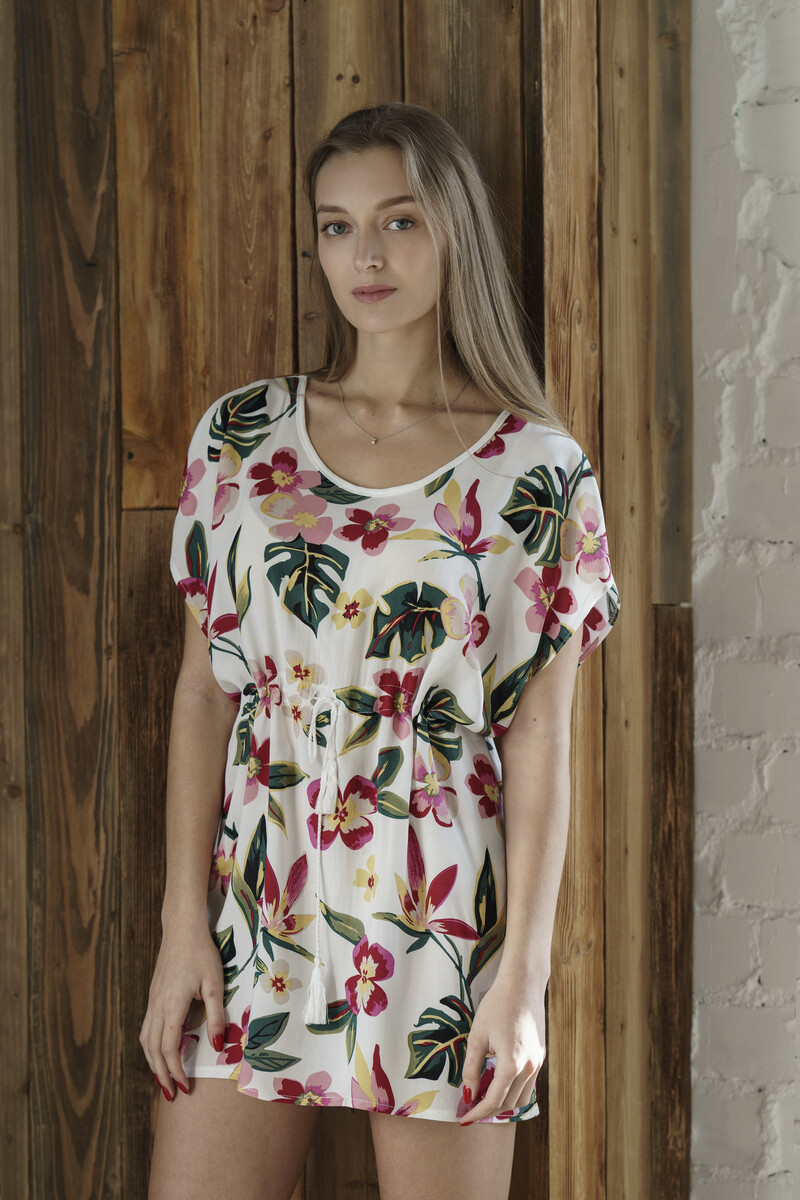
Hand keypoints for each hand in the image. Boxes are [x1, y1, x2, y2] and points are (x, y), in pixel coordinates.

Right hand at [139, 919, 225, 1099]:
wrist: (181, 928)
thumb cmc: (201, 953)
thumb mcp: (215, 983)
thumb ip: (216, 1015)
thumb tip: (218, 1046)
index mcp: (171, 1006)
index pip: (168, 1049)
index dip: (175, 1071)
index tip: (186, 1087)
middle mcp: (157, 1006)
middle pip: (152, 1050)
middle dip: (161, 1075)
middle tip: (172, 1094)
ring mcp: (152, 1001)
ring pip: (145, 1040)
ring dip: (152, 1063)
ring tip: (163, 1079)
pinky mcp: (153, 995)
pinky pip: (146, 1028)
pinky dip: (150, 1046)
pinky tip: (160, 1051)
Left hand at [459, 973, 544, 1123]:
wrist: (523, 983)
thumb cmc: (497, 1005)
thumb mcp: (477, 1036)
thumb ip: (472, 1067)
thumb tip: (468, 1093)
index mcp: (512, 1065)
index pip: (493, 1101)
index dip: (477, 1112)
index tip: (464, 1119)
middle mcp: (529, 1068)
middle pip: (508, 1103)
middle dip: (488, 1110)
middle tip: (470, 1109)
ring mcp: (538, 1063)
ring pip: (522, 1098)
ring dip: (503, 1103)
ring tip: (483, 1097)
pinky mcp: (540, 1056)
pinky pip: (528, 1084)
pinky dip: (513, 1090)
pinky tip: (498, 1082)